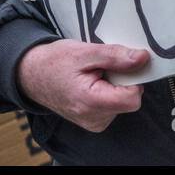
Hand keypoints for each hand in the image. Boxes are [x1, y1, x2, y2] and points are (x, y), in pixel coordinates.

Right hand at [17, 40, 148, 132]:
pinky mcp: (94, 121)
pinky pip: (114, 106)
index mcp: (91, 102)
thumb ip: (115, 56)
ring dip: (115, 85)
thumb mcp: (85, 51)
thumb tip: (143, 58)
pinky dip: (109, 92)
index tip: (121, 63)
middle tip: (102, 67)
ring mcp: (94, 123)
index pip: (133, 98)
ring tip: (94, 74)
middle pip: (129, 99)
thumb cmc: (55, 62)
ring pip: (123, 102)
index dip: (132, 77)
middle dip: (122, 80)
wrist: (32, 76)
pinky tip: (93, 83)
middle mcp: (94, 119)